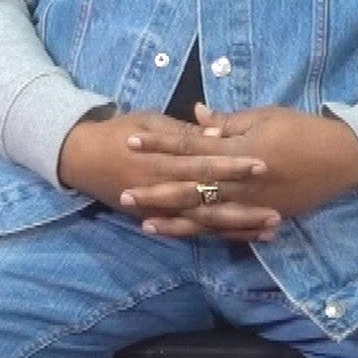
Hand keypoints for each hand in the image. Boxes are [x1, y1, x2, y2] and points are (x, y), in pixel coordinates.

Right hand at [58, 110, 278, 241]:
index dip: (231, 165)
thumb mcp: (148, 121)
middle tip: (276, 210)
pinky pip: (193, 230)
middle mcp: (163, 188)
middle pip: (208, 199)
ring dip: (238, 227)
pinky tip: (249, 237)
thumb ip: (183, 131)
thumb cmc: (118, 132)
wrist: (81, 157)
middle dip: (242, 206)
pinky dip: (221, 235)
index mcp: (162, 160)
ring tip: (271, 228)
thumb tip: (217, 134)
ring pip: (204, 222)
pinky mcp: (160, 218)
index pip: (203, 164)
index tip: (262, 164)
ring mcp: (161, 208)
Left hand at [122, 104, 357, 234]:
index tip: (131, 142)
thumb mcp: (263, 117)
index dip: (159, 144)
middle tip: (124, 195)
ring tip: (145, 224)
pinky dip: (207, 234)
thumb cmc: (301, 129)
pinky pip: (230, 229)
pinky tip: (186, 236)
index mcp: (238, 150)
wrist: (344, 157)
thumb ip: (226, 120)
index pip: (189, 147)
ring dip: (175, 221)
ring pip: (206, 216)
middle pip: (191, 187)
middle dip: (157, 192)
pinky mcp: (264, 216)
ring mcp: (252, 203)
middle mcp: (241, 181)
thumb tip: (195, 114)